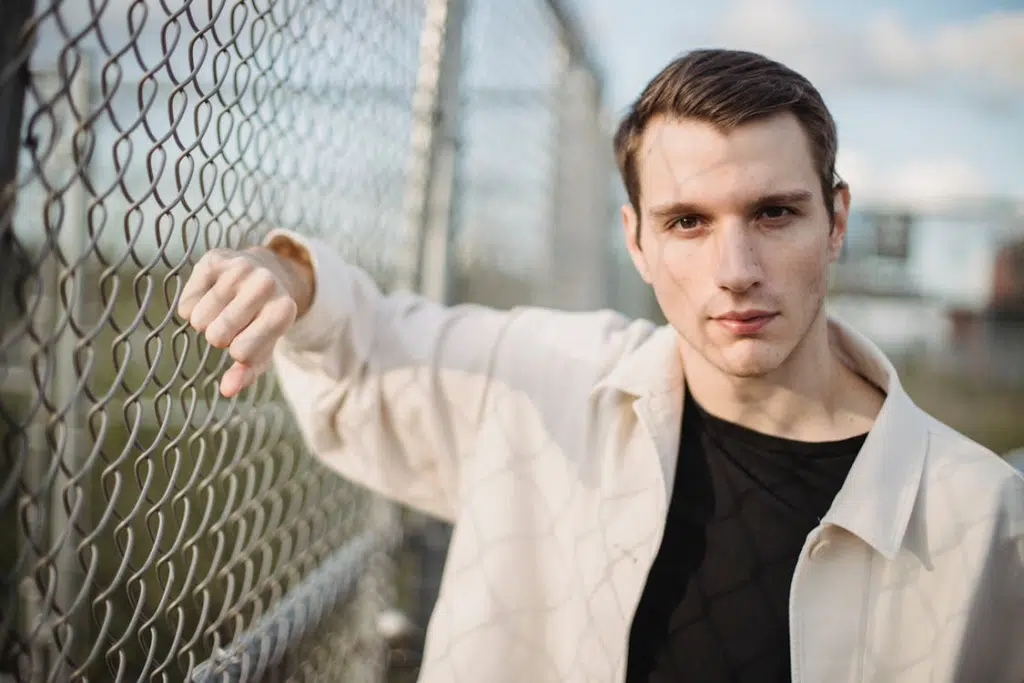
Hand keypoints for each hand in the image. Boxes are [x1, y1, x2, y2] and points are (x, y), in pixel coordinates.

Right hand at [177, 246, 311, 396]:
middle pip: (217, 336)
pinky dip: (192, 307)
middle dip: (219, 337)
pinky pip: (187, 304)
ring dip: (205, 322)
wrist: (262, 272)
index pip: (242, 353)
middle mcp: (265, 284)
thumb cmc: (261, 319)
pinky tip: (209, 296)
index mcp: (284, 310)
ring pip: (199, 320)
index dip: (238, 351)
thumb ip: (248, 373)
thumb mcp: (263, 347)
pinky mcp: (214, 259)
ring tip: (222, 309)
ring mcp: (239, 268)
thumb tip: (227, 390)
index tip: (247, 338)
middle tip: (232, 322)